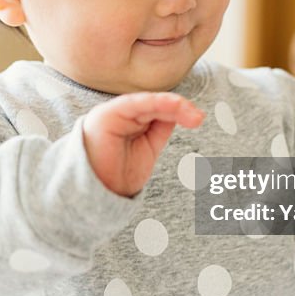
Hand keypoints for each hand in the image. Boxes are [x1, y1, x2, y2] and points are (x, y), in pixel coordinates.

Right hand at [82, 92, 204, 196]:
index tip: (196, 118)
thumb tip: (178, 113)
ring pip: (149, 102)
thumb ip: (160, 128)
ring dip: (173, 105)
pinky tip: (174, 105)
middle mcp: (123, 114)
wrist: (96, 193)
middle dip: (180, 108)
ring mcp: (114, 112)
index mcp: (131, 121)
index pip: (158, 109)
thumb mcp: (149, 149)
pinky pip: (135, 103)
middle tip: (198, 118)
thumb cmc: (118, 174)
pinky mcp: (107, 114)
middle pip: (156, 104)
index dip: (179, 111)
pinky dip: (156, 102)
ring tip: (192, 115)